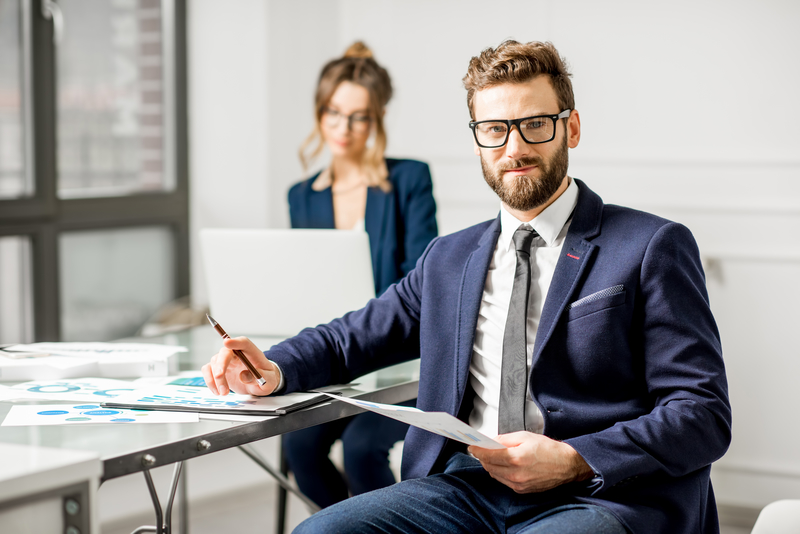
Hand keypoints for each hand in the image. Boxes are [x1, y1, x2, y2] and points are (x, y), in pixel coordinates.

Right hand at [201, 336, 280, 395]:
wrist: (260, 384)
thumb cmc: (266, 378)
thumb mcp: (269, 380)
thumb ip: (259, 376)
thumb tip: (244, 376)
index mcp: (251, 352)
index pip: (243, 342)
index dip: (235, 341)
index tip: (227, 342)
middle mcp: (236, 353)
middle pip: (225, 352)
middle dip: (220, 364)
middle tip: (219, 377)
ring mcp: (226, 360)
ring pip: (214, 362)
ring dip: (216, 379)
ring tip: (224, 393)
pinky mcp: (218, 369)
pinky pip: (207, 371)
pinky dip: (209, 381)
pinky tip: (217, 391)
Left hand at [468, 432, 592, 493]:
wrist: (567, 465)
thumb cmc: (550, 450)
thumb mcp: (525, 436)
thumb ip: (504, 439)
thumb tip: (491, 441)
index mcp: (516, 458)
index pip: (487, 455)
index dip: (477, 450)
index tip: (471, 446)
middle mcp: (516, 474)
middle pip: (488, 466)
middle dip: (484, 457)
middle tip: (484, 448)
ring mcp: (518, 484)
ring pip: (494, 475)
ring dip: (491, 465)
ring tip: (496, 455)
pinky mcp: (522, 490)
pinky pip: (504, 481)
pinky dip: (501, 472)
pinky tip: (506, 465)